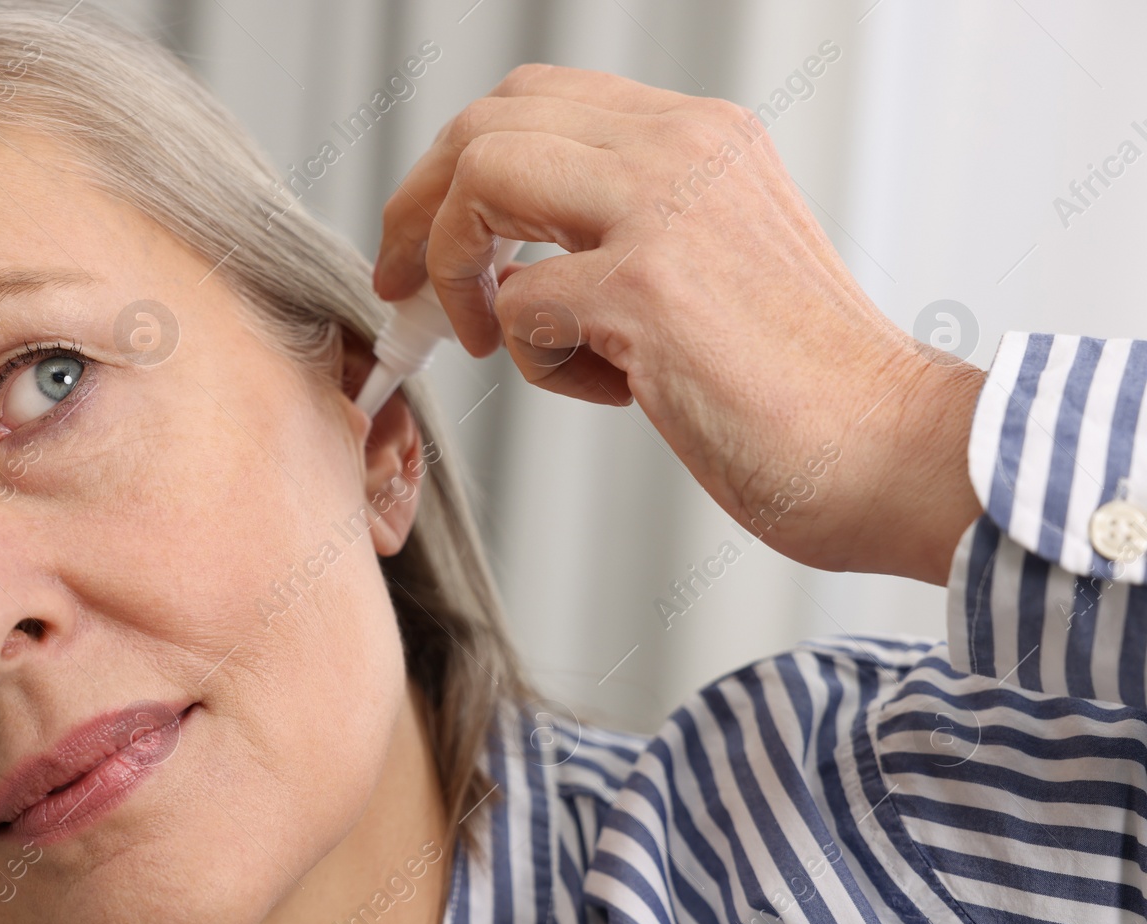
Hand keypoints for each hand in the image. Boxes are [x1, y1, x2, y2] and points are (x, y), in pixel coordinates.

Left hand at [372, 64, 983, 584]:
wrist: (892, 449)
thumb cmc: (801, 385)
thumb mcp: (713, 262)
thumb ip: (623, 229)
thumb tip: (506, 257)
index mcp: (700, 137)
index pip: (535, 102)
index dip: (455, 168)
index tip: (425, 244)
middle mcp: (684, 148)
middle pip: (490, 122)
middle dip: (419, 207)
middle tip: (402, 286)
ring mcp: (667, 209)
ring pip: (484, 178)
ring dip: (459, 272)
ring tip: (502, 342)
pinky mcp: (650, 288)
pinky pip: (522, 304)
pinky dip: (538, 361)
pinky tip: (612, 390)